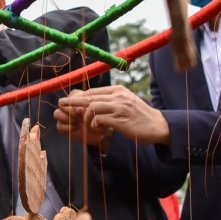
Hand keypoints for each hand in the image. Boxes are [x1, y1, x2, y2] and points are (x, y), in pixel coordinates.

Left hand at [56, 86, 170, 145]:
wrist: (158, 125)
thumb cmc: (140, 117)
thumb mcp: (126, 103)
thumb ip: (111, 102)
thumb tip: (92, 104)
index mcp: (118, 90)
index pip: (92, 91)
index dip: (78, 97)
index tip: (67, 101)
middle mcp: (117, 96)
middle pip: (89, 97)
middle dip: (73, 103)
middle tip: (62, 106)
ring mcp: (119, 107)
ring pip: (92, 107)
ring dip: (85, 117)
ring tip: (88, 125)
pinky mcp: (120, 119)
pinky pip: (99, 119)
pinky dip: (94, 125)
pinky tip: (97, 129)